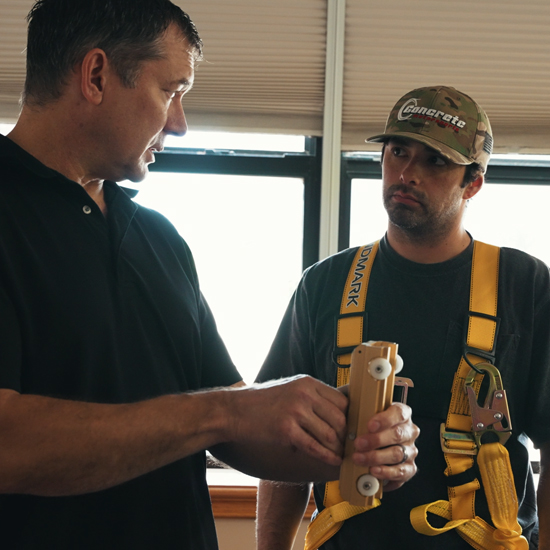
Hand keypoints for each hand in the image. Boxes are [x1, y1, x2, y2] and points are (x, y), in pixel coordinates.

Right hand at [227, 375, 347, 466]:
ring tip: (342, 455)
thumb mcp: (291, 389)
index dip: (350, 418)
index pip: (342, 400)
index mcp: (308, 383)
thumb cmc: (263, 402)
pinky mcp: (286, 430)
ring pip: (330, 434)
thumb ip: (313, 396)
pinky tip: (333, 461)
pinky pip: (314, 447)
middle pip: (340, 418)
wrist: (234, 410)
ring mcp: (295, 411)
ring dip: (338, 448)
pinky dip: (327, 456)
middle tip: (350, 446)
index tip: (352, 430)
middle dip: (347, 436)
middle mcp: (304, 394)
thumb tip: (339, 411)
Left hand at [350, 402, 418, 490]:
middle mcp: (409, 431)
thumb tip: (346, 403)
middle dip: (376, 440)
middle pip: (397, 435)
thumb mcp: (362, 411)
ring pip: (397, 454)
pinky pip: (401, 472)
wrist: (369, 446)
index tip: (369, 425)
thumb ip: (358, 406)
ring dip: (376, 457)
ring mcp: (410, 450)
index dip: (385, 419)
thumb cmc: (365, 425)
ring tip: (359, 458)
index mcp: (401, 414)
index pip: (398, 412)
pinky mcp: (409, 468)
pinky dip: (386, 473)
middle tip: (358, 443)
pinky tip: (373, 471)